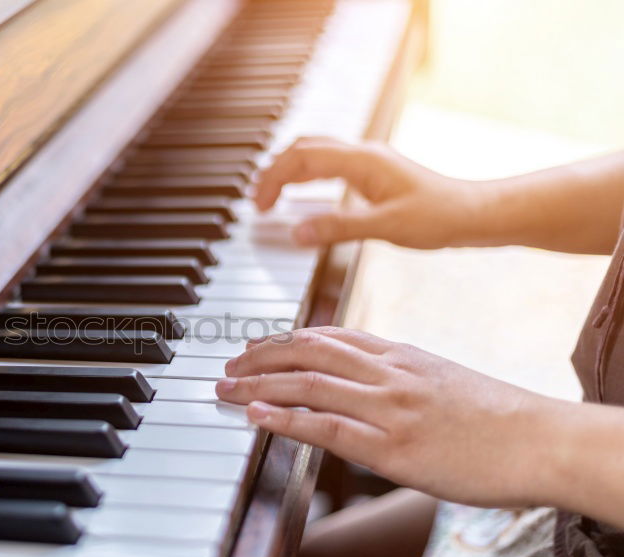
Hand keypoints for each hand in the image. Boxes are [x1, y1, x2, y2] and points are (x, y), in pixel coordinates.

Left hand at [215, 327, 558, 507]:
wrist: (541, 441)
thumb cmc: (498, 418)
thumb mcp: (444, 378)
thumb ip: (401, 375)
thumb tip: (367, 383)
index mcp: (401, 355)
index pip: (329, 336)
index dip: (284, 340)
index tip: (256, 347)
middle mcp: (389, 373)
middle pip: (308, 351)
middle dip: (260, 357)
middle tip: (227, 367)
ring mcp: (389, 408)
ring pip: (308, 383)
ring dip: (258, 385)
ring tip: (225, 389)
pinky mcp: (392, 447)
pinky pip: (327, 427)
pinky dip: (286, 419)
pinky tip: (256, 416)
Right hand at [253, 137, 496, 248]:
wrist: (475, 214)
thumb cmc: (439, 218)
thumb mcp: (385, 227)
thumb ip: (337, 228)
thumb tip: (296, 233)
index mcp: (361, 161)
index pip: (302, 158)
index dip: (273, 179)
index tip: (259, 207)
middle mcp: (363, 154)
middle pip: (304, 147)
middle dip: (274, 170)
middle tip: (257, 200)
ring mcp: (370, 161)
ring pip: (316, 151)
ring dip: (289, 169)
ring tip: (271, 195)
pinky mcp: (376, 172)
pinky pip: (331, 163)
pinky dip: (308, 175)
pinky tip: (305, 194)